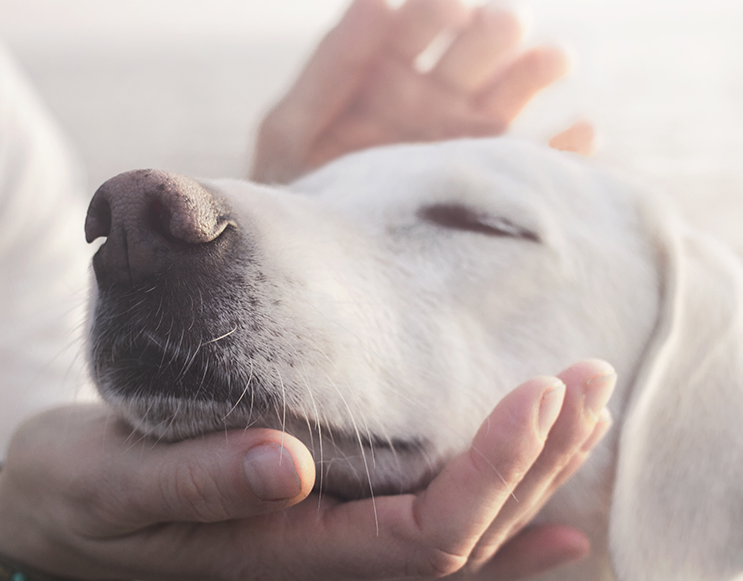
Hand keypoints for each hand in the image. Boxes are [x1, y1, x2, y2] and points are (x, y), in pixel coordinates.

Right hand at [0, 361, 612, 580]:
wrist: (62, 506)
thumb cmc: (83, 489)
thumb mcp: (116, 482)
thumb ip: (197, 480)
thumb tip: (287, 464)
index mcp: (284, 553)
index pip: (424, 533)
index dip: (492, 471)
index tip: (538, 395)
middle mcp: (324, 560)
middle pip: (466, 537)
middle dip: (538, 464)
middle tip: (588, 384)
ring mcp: (331, 546)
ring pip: (462, 537)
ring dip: (532, 480)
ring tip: (586, 416)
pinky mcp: (328, 519)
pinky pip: (433, 534)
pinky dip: (501, 518)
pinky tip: (551, 511)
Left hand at [252, 0, 578, 183]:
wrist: (317, 260)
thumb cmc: (296, 190)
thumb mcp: (292, 130)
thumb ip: (330, 69)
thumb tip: (375, 0)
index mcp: (387, 74)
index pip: (421, 24)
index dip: (435, 12)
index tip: (446, 11)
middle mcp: (433, 98)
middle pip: (477, 48)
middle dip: (491, 32)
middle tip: (497, 30)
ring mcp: (465, 139)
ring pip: (514, 92)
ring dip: (536, 70)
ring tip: (552, 61)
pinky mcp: (488, 182)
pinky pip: (537, 161)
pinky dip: (565, 149)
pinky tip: (582, 133)